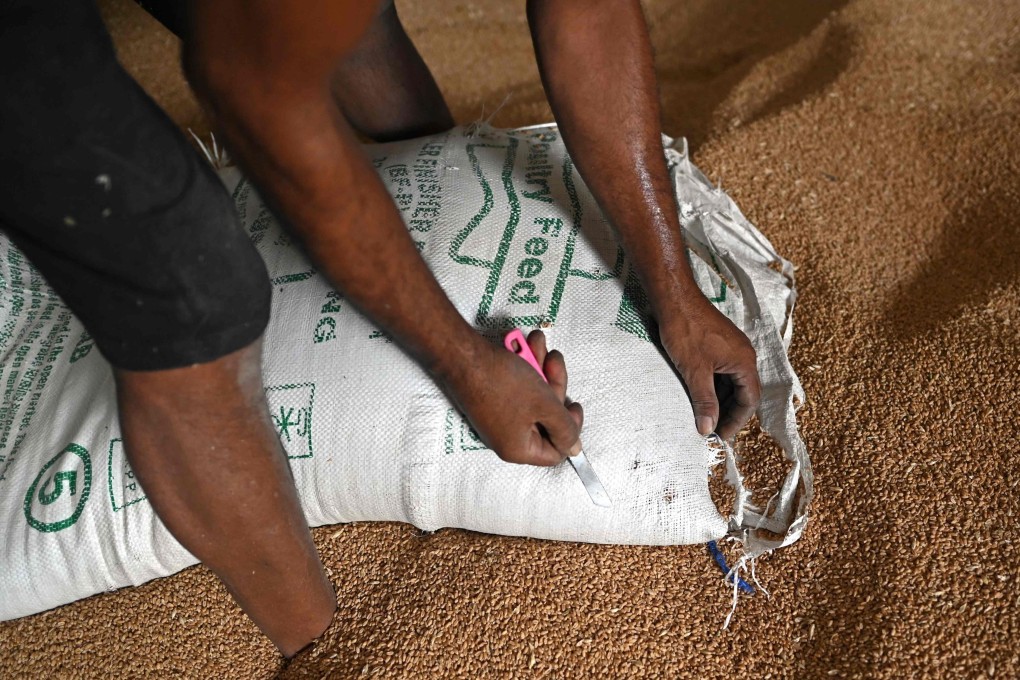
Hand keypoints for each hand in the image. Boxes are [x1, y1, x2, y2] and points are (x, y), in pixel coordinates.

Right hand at [439, 330, 582, 465]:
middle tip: (553, 361)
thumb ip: (565, 428)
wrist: (462, 355)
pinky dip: (525, 366)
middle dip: (553, 384)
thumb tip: (575, 450)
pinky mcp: (493, 397)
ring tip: (536, 342)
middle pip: (546, 417)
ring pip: (534, 396)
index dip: (570, 427)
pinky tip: (525, 345)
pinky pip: (518, 387)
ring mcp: (499, 416)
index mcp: (519, 448)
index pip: (556, 451)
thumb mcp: (546, 406)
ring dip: (540, 367)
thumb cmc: (504, 383)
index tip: (573, 403)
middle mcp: (508, 436)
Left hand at [659, 297, 760, 440]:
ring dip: (720, 399)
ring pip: (731, 382)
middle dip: (728, 412)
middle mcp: (743, 355)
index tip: (721, 435)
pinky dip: (713, 385)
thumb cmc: (686, 330)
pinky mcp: (719, 343)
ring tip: (704, 416)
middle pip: (743, 392)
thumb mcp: (695, 372)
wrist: (674, 298)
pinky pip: (722, 370)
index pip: (749, 400)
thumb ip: (704, 401)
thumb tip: (707, 428)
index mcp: (744, 362)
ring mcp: (731, 348)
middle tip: (711, 429)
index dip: (736, 420)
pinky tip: (699, 394)